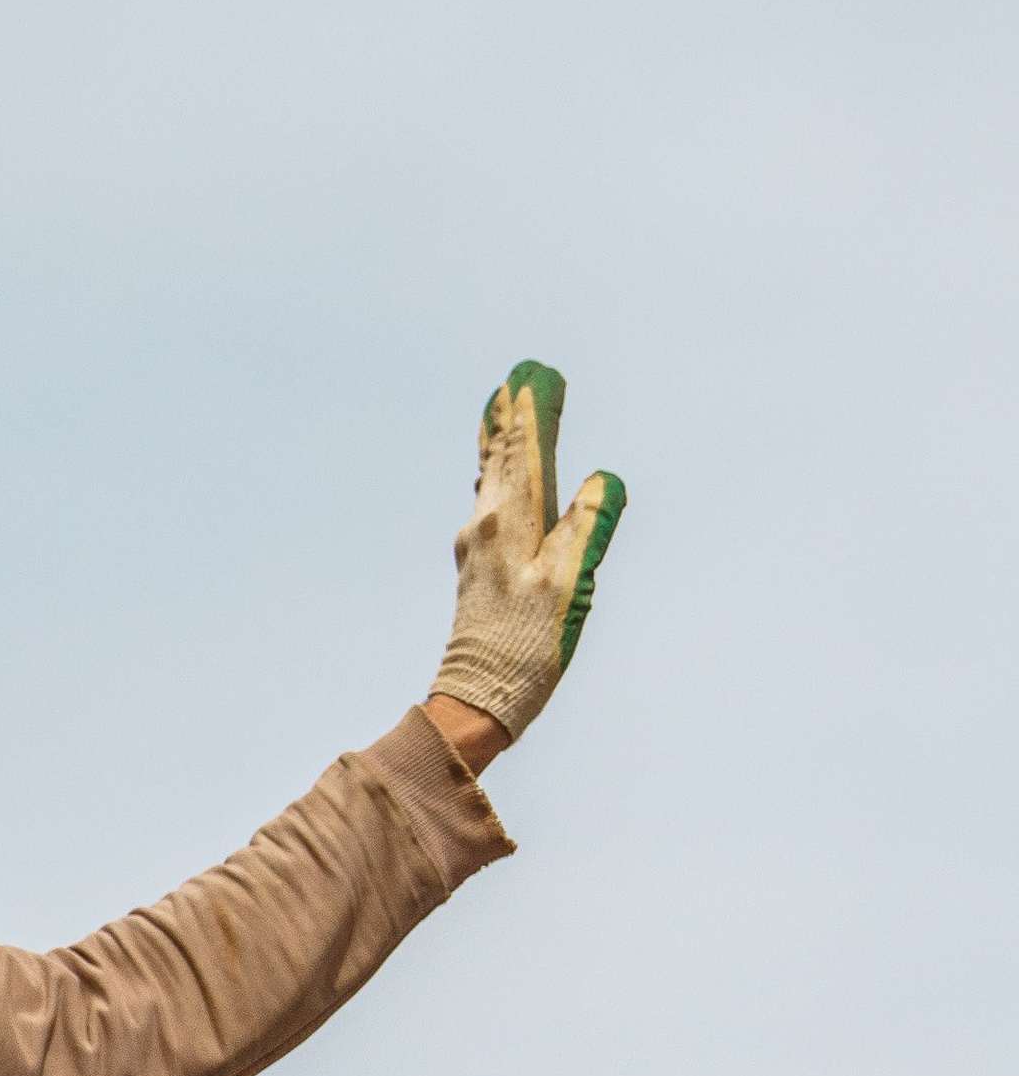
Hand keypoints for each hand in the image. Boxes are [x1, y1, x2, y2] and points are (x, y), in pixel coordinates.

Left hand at [429, 362, 624, 746]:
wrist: (476, 700)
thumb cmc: (525, 647)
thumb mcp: (569, 584)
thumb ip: (587, 525)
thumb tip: (600, 479)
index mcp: (507, 524)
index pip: (523, 454)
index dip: (532, 413)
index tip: (535, 375)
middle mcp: (483, 529)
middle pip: (500, 461)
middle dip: (511, 420)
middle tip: (512, 380)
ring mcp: (476, 550)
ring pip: (489, 483)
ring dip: (499, 447)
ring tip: (501, 416)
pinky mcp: (476, 572)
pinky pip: (487, 509)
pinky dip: (494, 482)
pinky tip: (493, 483)